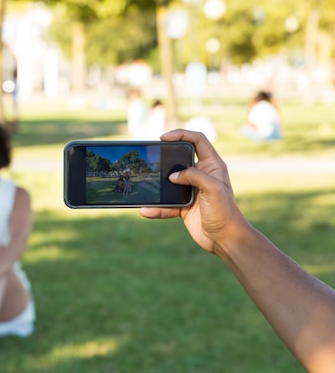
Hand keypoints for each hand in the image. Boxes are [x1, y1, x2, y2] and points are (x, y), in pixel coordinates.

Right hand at [139, 129, 247, 254]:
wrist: (224, 239)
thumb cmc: (225, 212)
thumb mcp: (213, 188)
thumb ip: (194, 176)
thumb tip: (173, 176)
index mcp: (212, 166)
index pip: (197, 140)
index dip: (181, 134)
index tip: (164, 137)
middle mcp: (201, 175)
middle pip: (179, 158)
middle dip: (165, 157)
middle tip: (152, 157)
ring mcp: (190, 190)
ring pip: (169, 181)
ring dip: (157, 184)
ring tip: (146, 185)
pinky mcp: (183, 205)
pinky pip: (165, 203)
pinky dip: (156, 207)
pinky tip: (147, 210)